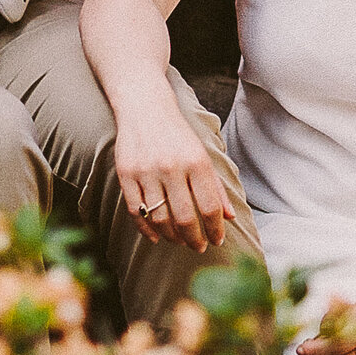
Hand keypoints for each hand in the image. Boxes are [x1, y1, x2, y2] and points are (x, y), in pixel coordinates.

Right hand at [113, 94, 232, 251]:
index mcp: (196, 161)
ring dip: (172, 236)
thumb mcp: (202, 155)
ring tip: (180, 241)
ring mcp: (146, 171)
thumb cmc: (178, 134)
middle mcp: (171, 167)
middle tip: (198, 247)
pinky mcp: (126, 174)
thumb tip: (229, 218)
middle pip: (185, 217)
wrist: (144, 107)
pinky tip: (157, 236)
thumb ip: (216, 187)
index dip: (215, 229)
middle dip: (194, 239)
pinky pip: (136, 212)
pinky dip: (146, 230)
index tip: (217, 241)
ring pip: (160, 218)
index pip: (210, 206)